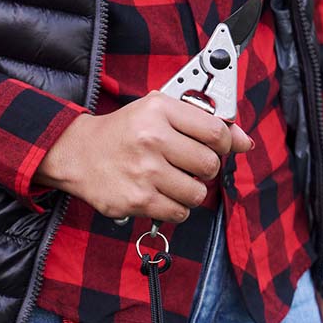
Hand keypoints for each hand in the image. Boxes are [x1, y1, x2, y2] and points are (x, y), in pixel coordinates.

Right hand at [35, 90, 252, 223]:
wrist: (77, 154)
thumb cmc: (123, 133)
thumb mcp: (159, 113)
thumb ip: (203, 123)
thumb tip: (245, 142)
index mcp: (159, 110)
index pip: (216, 132)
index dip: (224, 144)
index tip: (217, 147)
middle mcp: (152, 139)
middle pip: (210, 165)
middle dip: (204, 169)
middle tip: (186, 165)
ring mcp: (145, 172)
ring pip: (197, 193)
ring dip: (190, 191)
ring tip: (171, 181)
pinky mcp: (138, 200)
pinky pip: (179, 213)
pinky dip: (176, 208)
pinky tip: (161, 194)